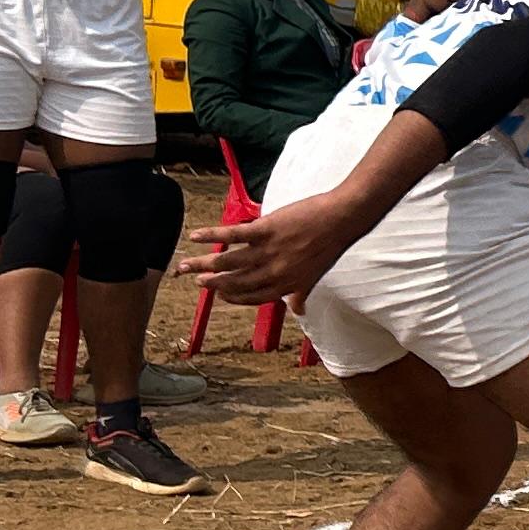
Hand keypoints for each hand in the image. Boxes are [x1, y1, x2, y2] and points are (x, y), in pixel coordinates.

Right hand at [197, 191, 364, 304]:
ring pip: (227, 260)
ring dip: (203, 264)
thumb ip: (302, 294)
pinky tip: (195, 236)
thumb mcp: (316, 277)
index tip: (219, 295)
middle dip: (212, 283)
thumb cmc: (330, 246)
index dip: (233, 297)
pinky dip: (211, 235)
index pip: (252, 297)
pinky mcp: (265, 230)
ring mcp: (268, 251)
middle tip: (196, 281)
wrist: (342, 219)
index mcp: (285, 285)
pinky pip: (232, 235)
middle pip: (234, 281)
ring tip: (187, 265)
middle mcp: (274, 272)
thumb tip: (299, 310)